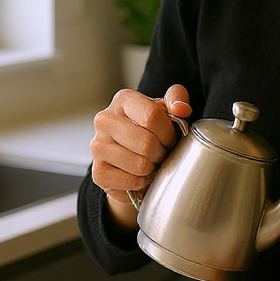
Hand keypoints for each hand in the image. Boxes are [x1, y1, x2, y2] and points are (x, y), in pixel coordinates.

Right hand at [89, 84, 191, 231]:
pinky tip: (140, 173)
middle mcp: (105, 120)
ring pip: (139, 165)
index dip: (168, 132)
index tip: (169, 137)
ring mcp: (97, 146)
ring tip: (150, 161)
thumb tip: (181, 109)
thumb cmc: (150, 129)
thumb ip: (178, 99)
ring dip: (152, 167)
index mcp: (124, 100)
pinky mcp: (98, 172)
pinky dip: (142, 181)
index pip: (152, 116)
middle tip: (160, 152)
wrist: (130, 153)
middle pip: (146, 143)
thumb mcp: (166, 108)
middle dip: (161, 152)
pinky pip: (131, 181)